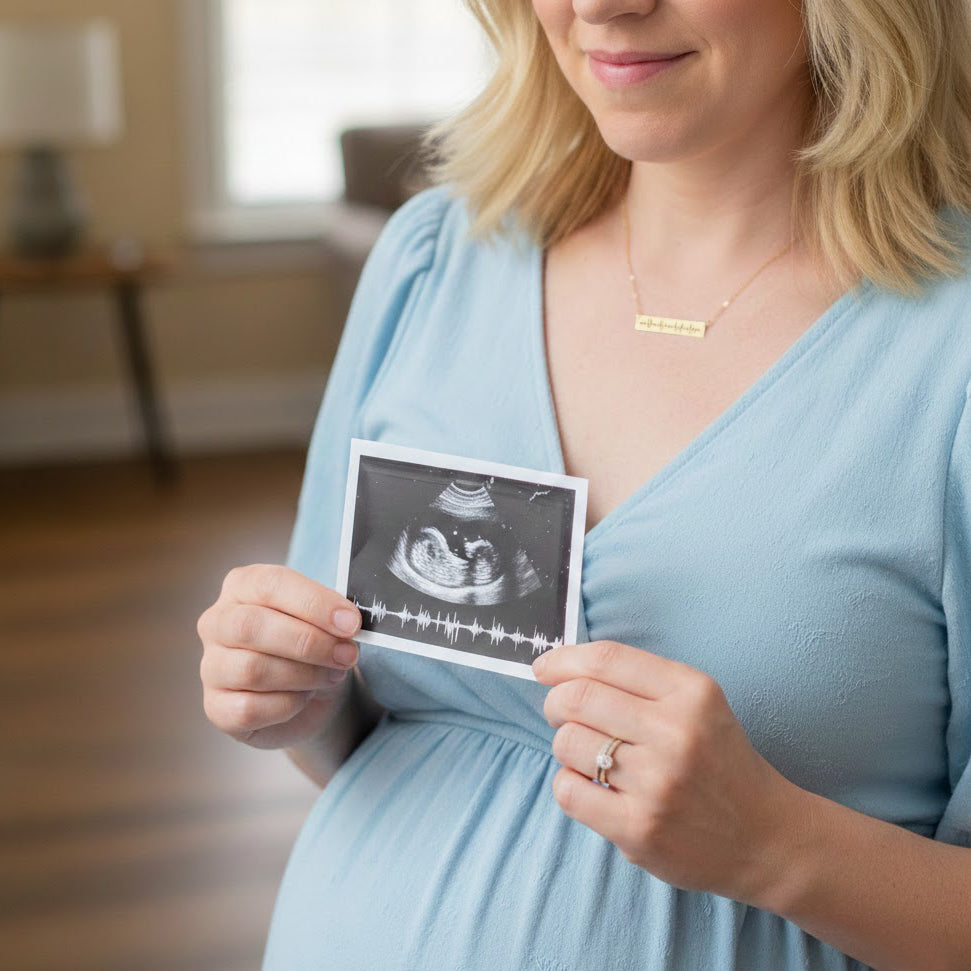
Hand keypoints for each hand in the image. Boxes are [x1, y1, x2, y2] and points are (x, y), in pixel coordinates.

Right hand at [198, 564, 362, 749]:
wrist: (310, 697)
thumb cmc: (313, 648)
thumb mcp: (326, 623)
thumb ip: (332, 616)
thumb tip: (346, 621)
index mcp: (243, 586)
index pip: (271, 584)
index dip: (314, 603)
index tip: (350, 622)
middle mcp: (218, 622)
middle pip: (252, 626)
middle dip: (308, 642)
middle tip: (346, 654)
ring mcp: (211, 666)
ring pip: (252, 669)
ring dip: (304, 675)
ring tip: (332, 675)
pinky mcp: (216, 707)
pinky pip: (249, 707)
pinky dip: (288, 705)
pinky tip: (304, 697)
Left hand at [533, 640, 801, 904]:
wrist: (767, 838)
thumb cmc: (720, 761)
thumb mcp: (698, 703)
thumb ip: (639, 681)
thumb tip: (560, 669)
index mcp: (691, 692)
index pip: (605, 660)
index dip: (563, 660)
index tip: (544, 668)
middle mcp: (675, 733)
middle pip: (576, 698)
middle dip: (556, 702)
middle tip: (562, 713)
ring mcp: (656, 784)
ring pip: (567, 744)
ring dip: (567, 746)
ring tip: (592, 757)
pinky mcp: (639, 829)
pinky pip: (568, 791)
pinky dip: (570, 784)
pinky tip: (594, 786)